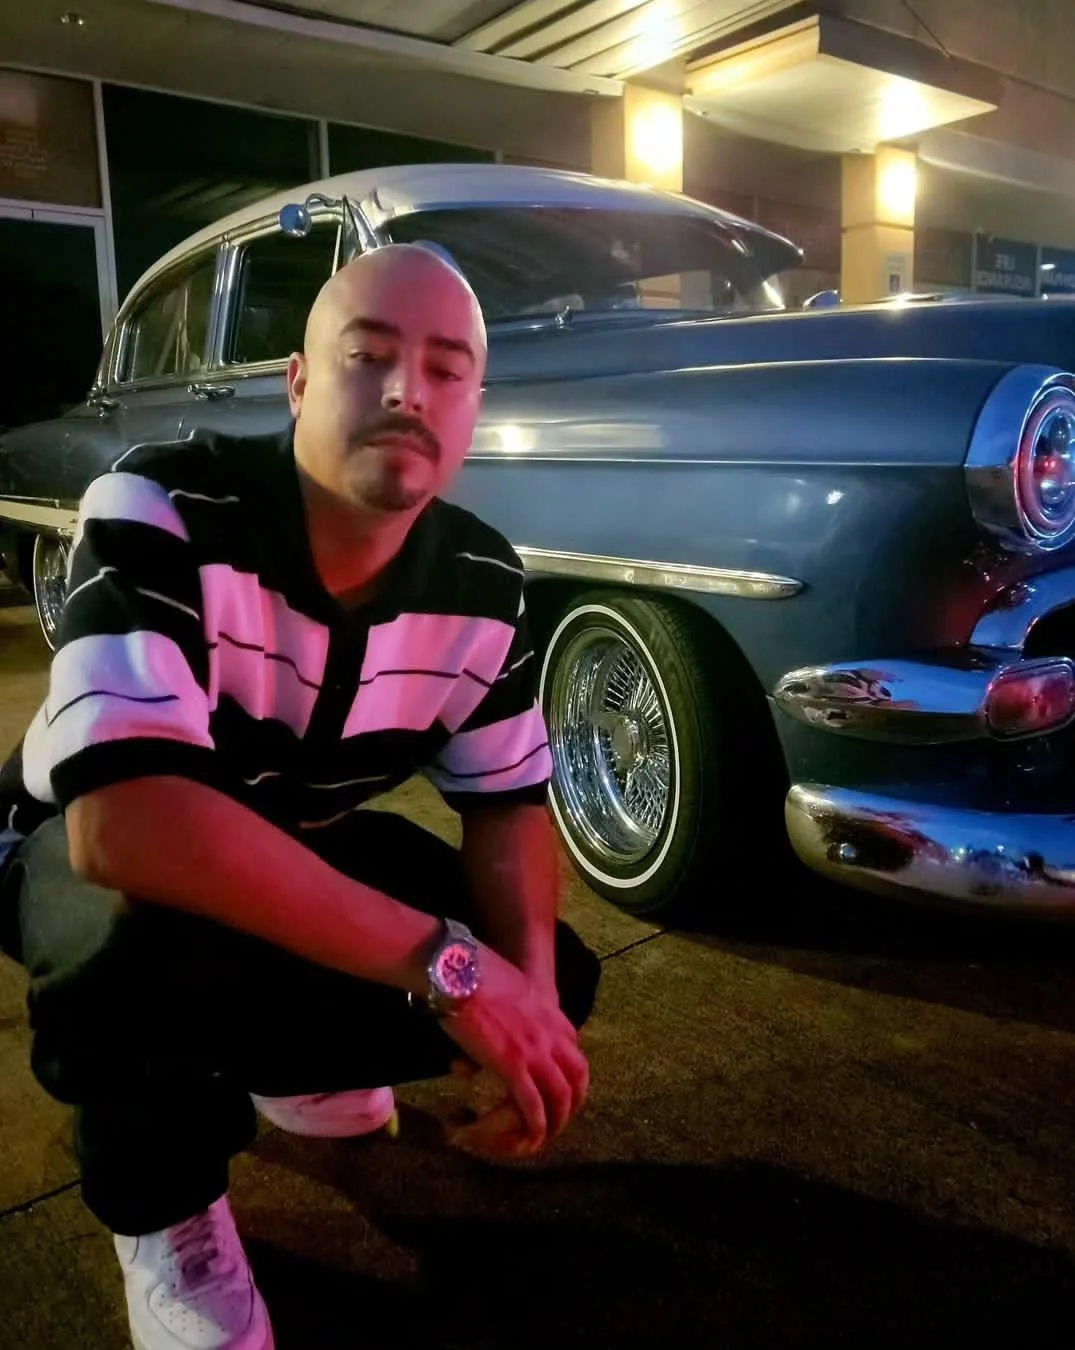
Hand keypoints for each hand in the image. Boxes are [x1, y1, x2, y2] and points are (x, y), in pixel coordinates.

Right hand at [440, 945, 588, 1157]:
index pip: (574, 1050)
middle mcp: (552, 1032)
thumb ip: (503, 1022)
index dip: (569, 1076)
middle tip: (558, 1121)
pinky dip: (534, 1126)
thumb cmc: (472, 977)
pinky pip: (532, 1105)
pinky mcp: (514, 1065)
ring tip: (544, 1138)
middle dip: (572, 1103)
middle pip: (578, 1076)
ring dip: (555, 1122)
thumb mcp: (504, 995)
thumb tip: (478, 1056)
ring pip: (560, 1096)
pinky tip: (529, 1138)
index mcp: (551, 1013)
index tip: (558, 1090)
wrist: (459, 971)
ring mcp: (536, 1050)